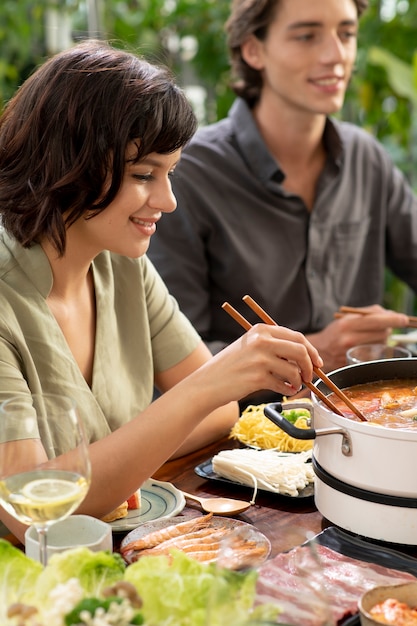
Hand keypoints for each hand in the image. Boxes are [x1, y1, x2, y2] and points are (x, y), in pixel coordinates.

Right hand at [201, 323, 322, 403]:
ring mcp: (259, 359)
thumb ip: (274, 346)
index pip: (297, 336)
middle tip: (309, 377)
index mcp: (261, 330)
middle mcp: (261, 341)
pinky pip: (284, 385)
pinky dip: (288, 390)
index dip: (312, 351)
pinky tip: (283, 390)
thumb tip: (305, 357)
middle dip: (310, 366)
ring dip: (298, 382)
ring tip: (292, 386)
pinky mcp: (258, 377)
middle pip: (300, 351)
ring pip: (294, 370)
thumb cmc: (231, 367)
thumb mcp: (250, 346)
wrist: (208, 383)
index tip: (317, 363)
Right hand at [308, 304, 408, 371]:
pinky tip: (368, 346)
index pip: (376, 320)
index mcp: (346, 324)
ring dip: (383, 338)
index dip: (393, 319)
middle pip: (382, 332)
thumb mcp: (346, 319)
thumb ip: (366, 314)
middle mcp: (349, 338)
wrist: (318, 351)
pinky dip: (376, 348)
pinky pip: (376, 353)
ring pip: (381, 343)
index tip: (404, 319)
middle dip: (388, 327)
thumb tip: (389, 313)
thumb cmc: (334, 333)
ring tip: (371, 336)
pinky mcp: (355, 362)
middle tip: (386, 325)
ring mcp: (352, 352)